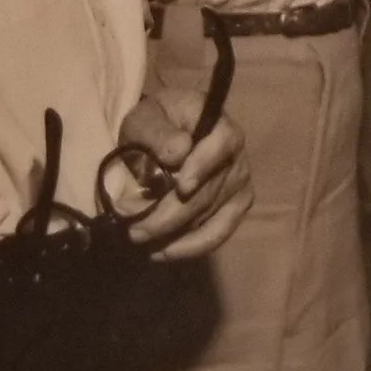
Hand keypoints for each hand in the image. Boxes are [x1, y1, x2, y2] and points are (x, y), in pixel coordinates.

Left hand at [115, 89, 253, 259]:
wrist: (165, 133)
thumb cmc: (155, 124)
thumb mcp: (146, 118)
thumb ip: (158, 132)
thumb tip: (178, 154)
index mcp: (220, 126)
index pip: (222, 145)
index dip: (203, 167)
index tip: (181, 188)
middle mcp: (237, 157)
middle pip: (207, 193)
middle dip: (168, 216)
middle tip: (132, 229)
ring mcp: (239, 184)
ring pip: (208, 218)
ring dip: (172, 234)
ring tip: (138, 239)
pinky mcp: (234, 208)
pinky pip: (217, 234)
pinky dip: (189, 247)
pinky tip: (162, 252)